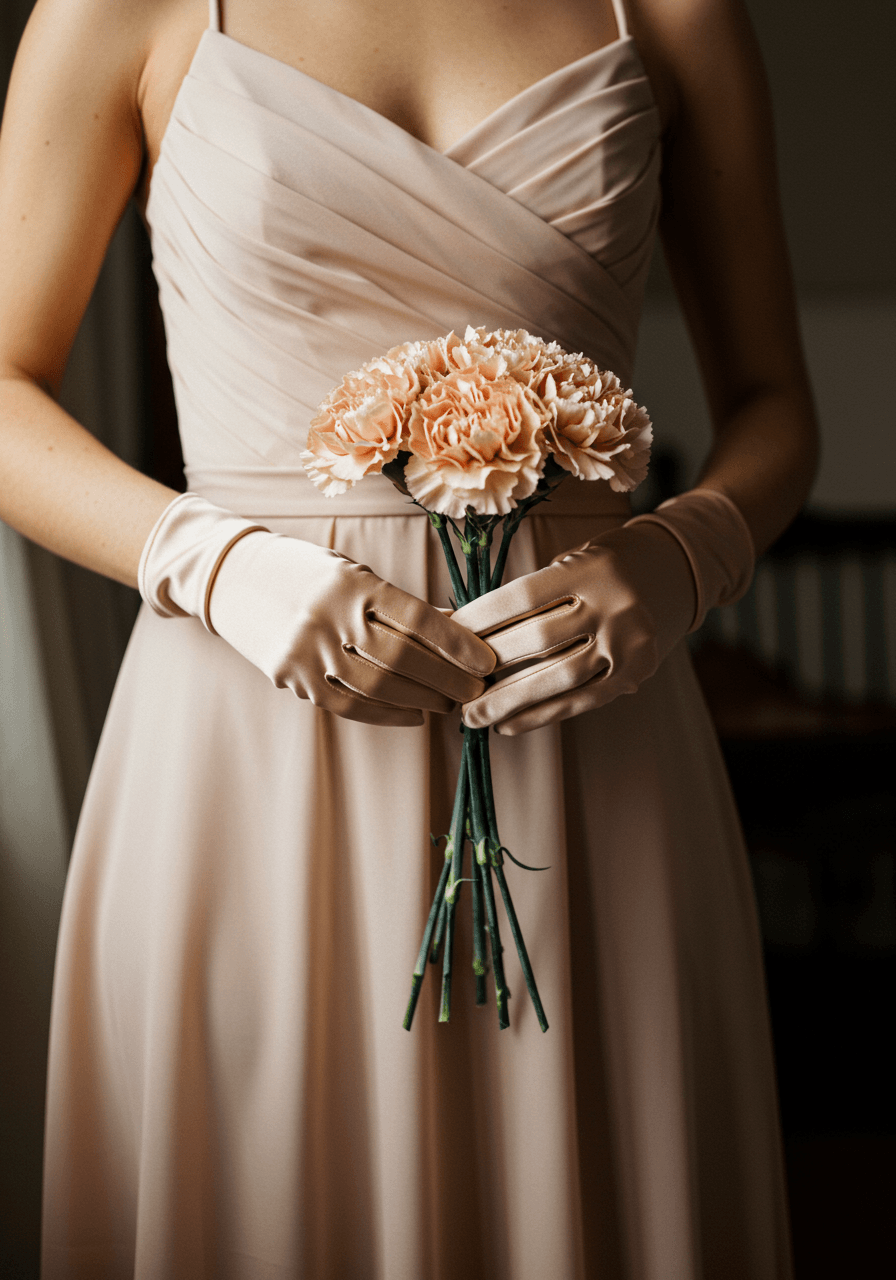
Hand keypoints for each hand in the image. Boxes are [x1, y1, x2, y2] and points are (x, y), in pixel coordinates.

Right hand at [139, 494, 494, 726]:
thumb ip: (399, 604)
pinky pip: (347, 703)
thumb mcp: (353, 573)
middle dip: (447, 680)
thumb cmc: (304, 571)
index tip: (485, 661)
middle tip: (475, 691)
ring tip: (449, 705)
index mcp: (350, 582)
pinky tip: (412, 715)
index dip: (457, 644)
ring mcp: (306, 649)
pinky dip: (386, 713)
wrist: (229, 577)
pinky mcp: (290, 676)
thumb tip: (457, 627)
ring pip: (377, 686)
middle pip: (402, 658)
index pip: (416, 618)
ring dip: (421, 700)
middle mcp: (328, 615)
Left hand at [453, 489, 753, 734]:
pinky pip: (582, 701)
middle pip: (539, 641)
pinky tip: (509, 725)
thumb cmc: (606, 564)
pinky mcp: (636, 673)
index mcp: (591, 569)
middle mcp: (614, 605)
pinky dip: (542, 716)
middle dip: (489, 668)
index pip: (523, 597)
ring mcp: (629, 643)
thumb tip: (464, 631)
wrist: (677, 569)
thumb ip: (532, 595)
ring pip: (559, 679)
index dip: (480, 620)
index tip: (446, 638)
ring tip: (474, 716)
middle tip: (452, 688)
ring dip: (510, 702)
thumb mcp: (572, 561)